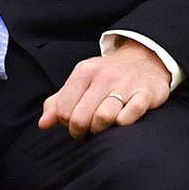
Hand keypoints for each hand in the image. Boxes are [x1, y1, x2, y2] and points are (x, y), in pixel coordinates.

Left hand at [39, 42, 170, 138]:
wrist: (145, 59)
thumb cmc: (107, 76)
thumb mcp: (80, 81)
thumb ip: (58, 101)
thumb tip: (43, 124)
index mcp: (84, 71)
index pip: (63, 109)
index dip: (65, 123)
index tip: (73, 122)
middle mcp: (104, 76)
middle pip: (80, 117)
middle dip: (80, 130)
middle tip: (86, 130)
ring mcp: (126, 85)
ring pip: (103, 118)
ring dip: (100, 129)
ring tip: (102, 126)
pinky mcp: (146, 93)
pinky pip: (130, 115)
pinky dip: (123, 122)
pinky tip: (121, 120)